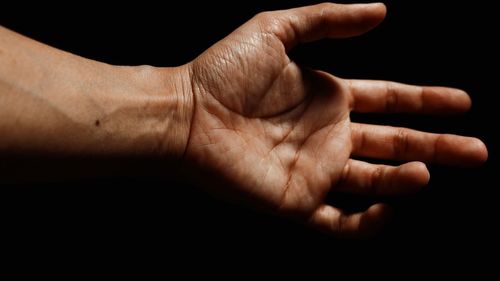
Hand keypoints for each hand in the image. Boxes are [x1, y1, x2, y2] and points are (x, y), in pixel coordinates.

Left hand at [183, 3, 486, 236]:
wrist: (187, 114)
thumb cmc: (224, 72)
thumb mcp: (278, 28)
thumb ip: (328, 17)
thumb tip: (381, 10)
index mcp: (329, 97)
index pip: (389, 101)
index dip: (426, 102)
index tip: (461, 102)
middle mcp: (328, 135)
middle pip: (395, 142)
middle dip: (437, 145)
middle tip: (477, 150)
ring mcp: (315, 170)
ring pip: (376, 181)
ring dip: (407, 178)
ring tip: (428, 168)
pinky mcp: (297, 200)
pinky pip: (341, 222)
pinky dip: (368, 222)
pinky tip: (388, 207)